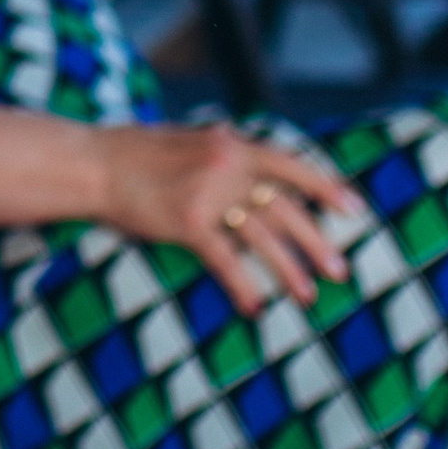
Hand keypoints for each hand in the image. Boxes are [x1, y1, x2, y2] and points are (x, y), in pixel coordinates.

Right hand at [86, 121, 364, 317]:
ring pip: (262, 237)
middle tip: (340, 270)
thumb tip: (258, 172)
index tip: (355, 209)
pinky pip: (225, 260)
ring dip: (288, 270)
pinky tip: (254, 307)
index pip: (291, 164)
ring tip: (307, 296)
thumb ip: (226, 154)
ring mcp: (207, 193)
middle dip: (316, 242)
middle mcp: (226, 165)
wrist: (93, 163)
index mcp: (230, 144)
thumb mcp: (190, 141)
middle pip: (284, 208)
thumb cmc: (137, 154)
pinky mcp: (185, 222)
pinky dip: (243, 286)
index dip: (325, 187)